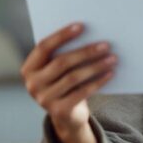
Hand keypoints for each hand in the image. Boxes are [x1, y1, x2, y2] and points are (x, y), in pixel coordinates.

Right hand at [21, 22, 116, 142]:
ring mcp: (44, 99)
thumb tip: (90, 33)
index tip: (81, 26)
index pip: (43, 47)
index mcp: (29, 68)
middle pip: (61, 62)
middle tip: (106, 45)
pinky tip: (110, 73)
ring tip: (112, 58)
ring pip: (73, 77)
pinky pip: (82, 92)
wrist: (66, 116)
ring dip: (95, 66)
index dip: (62, 35)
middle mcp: (32, 84)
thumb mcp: (58, 70)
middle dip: (85, 52)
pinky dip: (98, 82)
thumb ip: (64, 53)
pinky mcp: (59, 111)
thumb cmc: (64, 82)